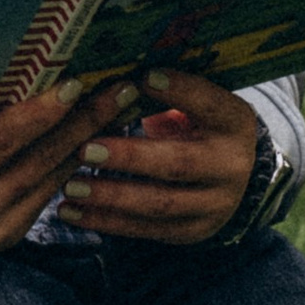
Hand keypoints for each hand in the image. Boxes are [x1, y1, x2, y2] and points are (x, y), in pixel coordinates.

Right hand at [0, 80, 138, 272]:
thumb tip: (16, 74)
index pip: (0, 142)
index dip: (39, 113)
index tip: (73, 84)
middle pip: (39, 159)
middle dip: (84, 121)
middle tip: (120, 89)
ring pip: (52, 177)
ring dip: (89, 140)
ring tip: (119, 107)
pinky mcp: (12, 237)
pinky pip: (48, 193)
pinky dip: (71, 163)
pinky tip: (94, 138)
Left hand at [52, 70, 261, 244]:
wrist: (230, 176)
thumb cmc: (196, 123)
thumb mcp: (195, 102)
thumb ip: (164, 89)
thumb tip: (111, 73)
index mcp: (234, 122)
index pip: (209, 104)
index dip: (179, 91)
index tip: (142, 77)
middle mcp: (231, 166)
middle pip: (178, 163)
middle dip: (129, 157)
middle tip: (84, 148)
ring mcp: (215, 205)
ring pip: (159, 204)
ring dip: (110, 196)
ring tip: (70, 185)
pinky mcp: (193, 231)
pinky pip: (146, 230)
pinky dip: (106, 222)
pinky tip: (71, 212)